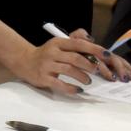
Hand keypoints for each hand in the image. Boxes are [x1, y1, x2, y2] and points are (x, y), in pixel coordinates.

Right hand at [14, 29, 130, 95]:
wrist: (24, 61)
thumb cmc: (46, 54)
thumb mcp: (58, 43)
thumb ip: (75, 39)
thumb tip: (92, 40)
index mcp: (58, 43)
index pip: (78, 44)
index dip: (94, 49)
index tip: (107, 55)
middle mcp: (52, 53)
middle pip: (76, 58)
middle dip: (90, 65)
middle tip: (98, 71)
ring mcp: (47, 65)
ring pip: (69, 70)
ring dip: (82, 77)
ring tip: (88, 81)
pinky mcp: (43, 78)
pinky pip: (59, 84)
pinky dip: (71, 88)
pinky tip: (78, 90)